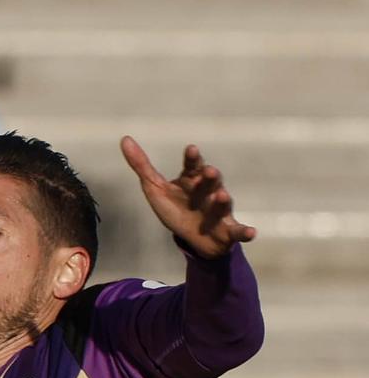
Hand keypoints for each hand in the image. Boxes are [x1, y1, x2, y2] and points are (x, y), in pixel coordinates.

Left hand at [120, 138, 255, 258]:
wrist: (193, 239)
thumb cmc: (176, 208)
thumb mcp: (155, 189)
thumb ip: (142, 165)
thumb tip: (124, 139)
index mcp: (192, 181)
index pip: (192, 166)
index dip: (192, 159)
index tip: (191, 150)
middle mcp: (208, 192)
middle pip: (210, 181)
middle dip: (210, 176)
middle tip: (208, 171)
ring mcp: (219, 211)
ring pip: (223, 203)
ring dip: (223, 199)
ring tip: (222, 196)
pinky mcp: (228, 230)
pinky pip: (238, 231)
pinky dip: (246, 231)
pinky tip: (253, 233)